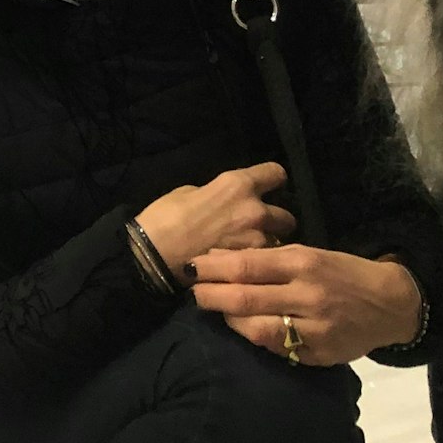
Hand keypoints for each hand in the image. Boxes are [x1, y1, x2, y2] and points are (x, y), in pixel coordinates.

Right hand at [133, 162, 296, 272]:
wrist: (154, 256)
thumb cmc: (164, 218)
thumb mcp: (188, 192)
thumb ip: (215, 194)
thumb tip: (223, 201)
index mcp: (238, 185)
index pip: (276, 173)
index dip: (272, 180)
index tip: (267, 188)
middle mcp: (256, 210)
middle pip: (287, 215)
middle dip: (276, 222)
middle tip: (258, 229)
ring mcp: (257, 241)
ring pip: (279, 243)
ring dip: (268, 245)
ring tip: (250, 252)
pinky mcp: (252, 267)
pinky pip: (265, 263)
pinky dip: (258, 264)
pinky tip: (244, 268)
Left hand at [186, 246, 422, 365]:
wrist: (390, 303)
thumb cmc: (341, 272)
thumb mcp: (308, 253)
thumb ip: (267, 259)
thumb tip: (219, 257)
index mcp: (304, 262)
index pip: (247, 265)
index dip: (214, 267)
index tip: (191, 266)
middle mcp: (307, 294)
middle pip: (246, 297)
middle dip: (211, 295)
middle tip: (192, 292)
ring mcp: (314, 327)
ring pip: (257, 328)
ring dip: (230, 320)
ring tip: (217, 311)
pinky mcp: (320, 353)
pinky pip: (278, 349)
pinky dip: (256, 339)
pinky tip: (245, 330)